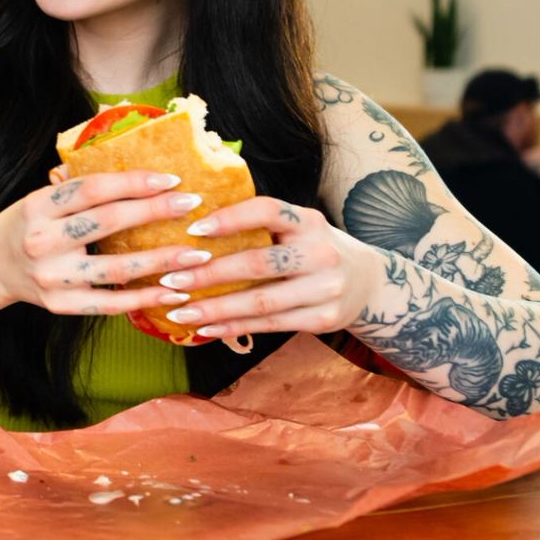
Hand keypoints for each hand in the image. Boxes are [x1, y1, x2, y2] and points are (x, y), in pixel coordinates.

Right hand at [0, 170, 211, 316]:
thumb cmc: (26, 225)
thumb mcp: (39, 197)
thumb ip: (76, 183)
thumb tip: (131, 159)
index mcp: (38, 206)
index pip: (92, 189)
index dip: (133, 182)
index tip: (170, 179)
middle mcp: (42, 241)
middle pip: (108, 222)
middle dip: (154, 211)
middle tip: (191, 205)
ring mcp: (52, 277)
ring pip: (116, 268)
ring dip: (161, 260)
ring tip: (197, 254)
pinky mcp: (62, 306)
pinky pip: (111, 303)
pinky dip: (145, 298)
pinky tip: (174, 291)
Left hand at [144, 197, 383, 341]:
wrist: (369, 283)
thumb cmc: (312, 249)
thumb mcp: (298, 227)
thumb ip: (260, 224)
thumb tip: (192, 222)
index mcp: (309, 221)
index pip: (267, 211)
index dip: (230, 219)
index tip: (192, 229)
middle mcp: (321, 253)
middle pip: (257, 263)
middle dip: (209, 273)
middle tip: (171, 279)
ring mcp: (326, 289)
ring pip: (261, 301)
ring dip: (215, 309)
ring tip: (179, 311)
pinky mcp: (324, 319)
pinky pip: (270, 325)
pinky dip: (234, 328)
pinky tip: (205, 329)